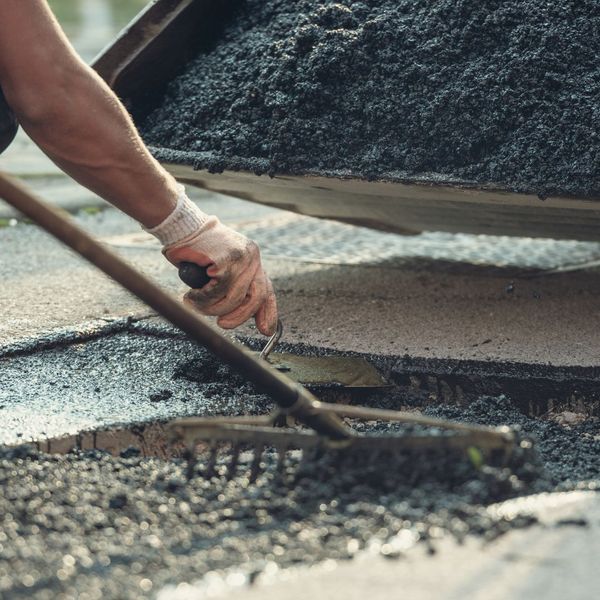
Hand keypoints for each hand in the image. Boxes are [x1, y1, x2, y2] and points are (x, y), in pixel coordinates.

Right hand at [146, 187, 277, 334]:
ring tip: (195, 305)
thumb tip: (237, 313)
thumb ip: (233, 287)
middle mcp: (252, 257)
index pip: (266, 290)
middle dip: (239, 316)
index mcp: (253, 260)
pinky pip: (217, 291)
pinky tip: (191, 296)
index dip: (268, 313)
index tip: (266, 331)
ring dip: (212, 307)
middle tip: (222, 324)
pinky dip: (202, 299)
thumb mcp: (220, 269)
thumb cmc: (196, 250)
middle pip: (255, 297)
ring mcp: (242, 257)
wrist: (181, 226)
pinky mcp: (227, 260)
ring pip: (233, 297)